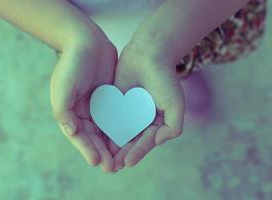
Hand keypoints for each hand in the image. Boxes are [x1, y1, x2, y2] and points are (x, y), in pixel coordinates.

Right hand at [50, 32, 118, 172]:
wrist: (88, 41)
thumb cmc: (73, 63)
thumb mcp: (64, 85)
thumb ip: (63, 109)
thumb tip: (70, 131)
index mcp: (70, 112)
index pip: (79, 136)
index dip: (87, 150)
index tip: (97, 162)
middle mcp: (83, 112)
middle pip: (93, 137)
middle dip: (102, 153)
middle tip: (112, 168)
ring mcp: (98, 106)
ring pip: (106, 131)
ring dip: (112, 146)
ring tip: (122, 160)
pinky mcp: (111, 100)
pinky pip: (116, 118)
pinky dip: (121, 130)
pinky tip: (130, 139)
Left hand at [113, 42, 185, 169]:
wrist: (148, 54)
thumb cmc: (165, 79)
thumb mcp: (176, 105)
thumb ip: (173, 128)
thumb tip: (157, 142)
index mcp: (157, 123)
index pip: (146, 142)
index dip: (138, 152)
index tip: (127, 162)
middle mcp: (142, 120)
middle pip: (131, 141)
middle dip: (123, 154)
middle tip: (112, 167)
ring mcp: (128, 112)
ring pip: (119, 133)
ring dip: (112, 147)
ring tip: (104, 158)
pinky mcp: (115, 104)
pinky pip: (109, 119)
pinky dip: (104, 129)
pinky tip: (96, 138)